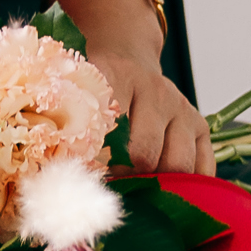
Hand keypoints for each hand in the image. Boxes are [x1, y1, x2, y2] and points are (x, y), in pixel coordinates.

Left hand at [61, 0, 214, 179]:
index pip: (109, 120)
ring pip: (177, 164)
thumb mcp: (75, 93)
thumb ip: (63, 125)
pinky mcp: (200, 125)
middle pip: (144, 152)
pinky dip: (186, 187)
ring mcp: (181, 108)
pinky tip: (166, 192)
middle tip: (106, 192)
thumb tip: (48, 174)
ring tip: (133, 192)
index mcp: (117, 77)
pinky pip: (202, 167)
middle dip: (124, 180)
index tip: (84, 180)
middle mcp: (155, 91)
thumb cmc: (96, 88)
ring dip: (155, 186)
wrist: (128, 59)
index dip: (95, 158)